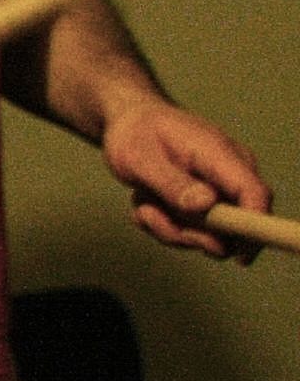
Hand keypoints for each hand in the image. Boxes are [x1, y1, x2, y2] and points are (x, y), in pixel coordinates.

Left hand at [103, 98, 271, 259]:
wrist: (127, 124)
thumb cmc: (135, 133)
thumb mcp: (140, 157)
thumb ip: (172, 182)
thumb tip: (206, 205)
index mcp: (221, 155)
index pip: (254, 194)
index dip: (254, 227)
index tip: (240, 257)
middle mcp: (229, 175)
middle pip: (236, 225)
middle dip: (190, 233)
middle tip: (148, 214)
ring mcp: (220, 192)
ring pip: (211, 235)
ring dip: (171, 228)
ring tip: (142, 203)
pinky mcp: (208, 205)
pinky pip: (195, 232)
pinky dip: (167, 225)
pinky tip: (146, 204)